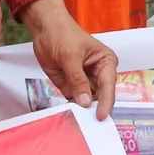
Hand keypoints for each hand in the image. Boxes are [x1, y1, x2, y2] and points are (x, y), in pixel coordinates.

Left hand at [19, 0, 117, 118]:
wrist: (44, 29)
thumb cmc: (62, 34)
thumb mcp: (70, 56)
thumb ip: (77, 79)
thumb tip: (86, 102)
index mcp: (106, 63)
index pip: (108, 86)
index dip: (106, 103)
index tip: (101, 117)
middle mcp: (98, 75)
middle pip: (100, 97)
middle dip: (95, 110)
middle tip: (91, 125)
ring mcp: (85, 82)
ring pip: (88, 102)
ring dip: (83, 111)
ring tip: (80, 124)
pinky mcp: (71, 87)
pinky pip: (74, 101)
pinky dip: (72, 108)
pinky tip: (69, 117)